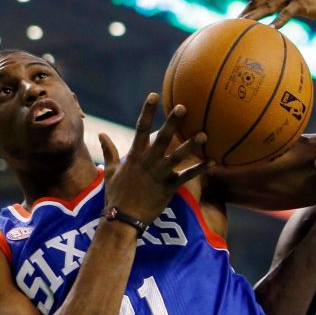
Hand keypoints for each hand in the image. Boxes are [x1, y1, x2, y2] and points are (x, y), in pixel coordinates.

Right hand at [98, 93, 210, 222]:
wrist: (124, 219)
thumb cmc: (115, 195)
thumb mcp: (111, 171)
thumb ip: (109, 150)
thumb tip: (102, 134)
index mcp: (134, 156)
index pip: (140, 128)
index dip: (147, 111)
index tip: (154, 95)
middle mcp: (148, 162)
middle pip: (162, 138)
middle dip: (173, 122)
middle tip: (183, 107)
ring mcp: (159, 175)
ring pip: (178, 157)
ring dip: (192, 146)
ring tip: (204, 135)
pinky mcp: (169, 188)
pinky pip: (187, 177)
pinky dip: (200, 169)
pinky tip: (212, 161)